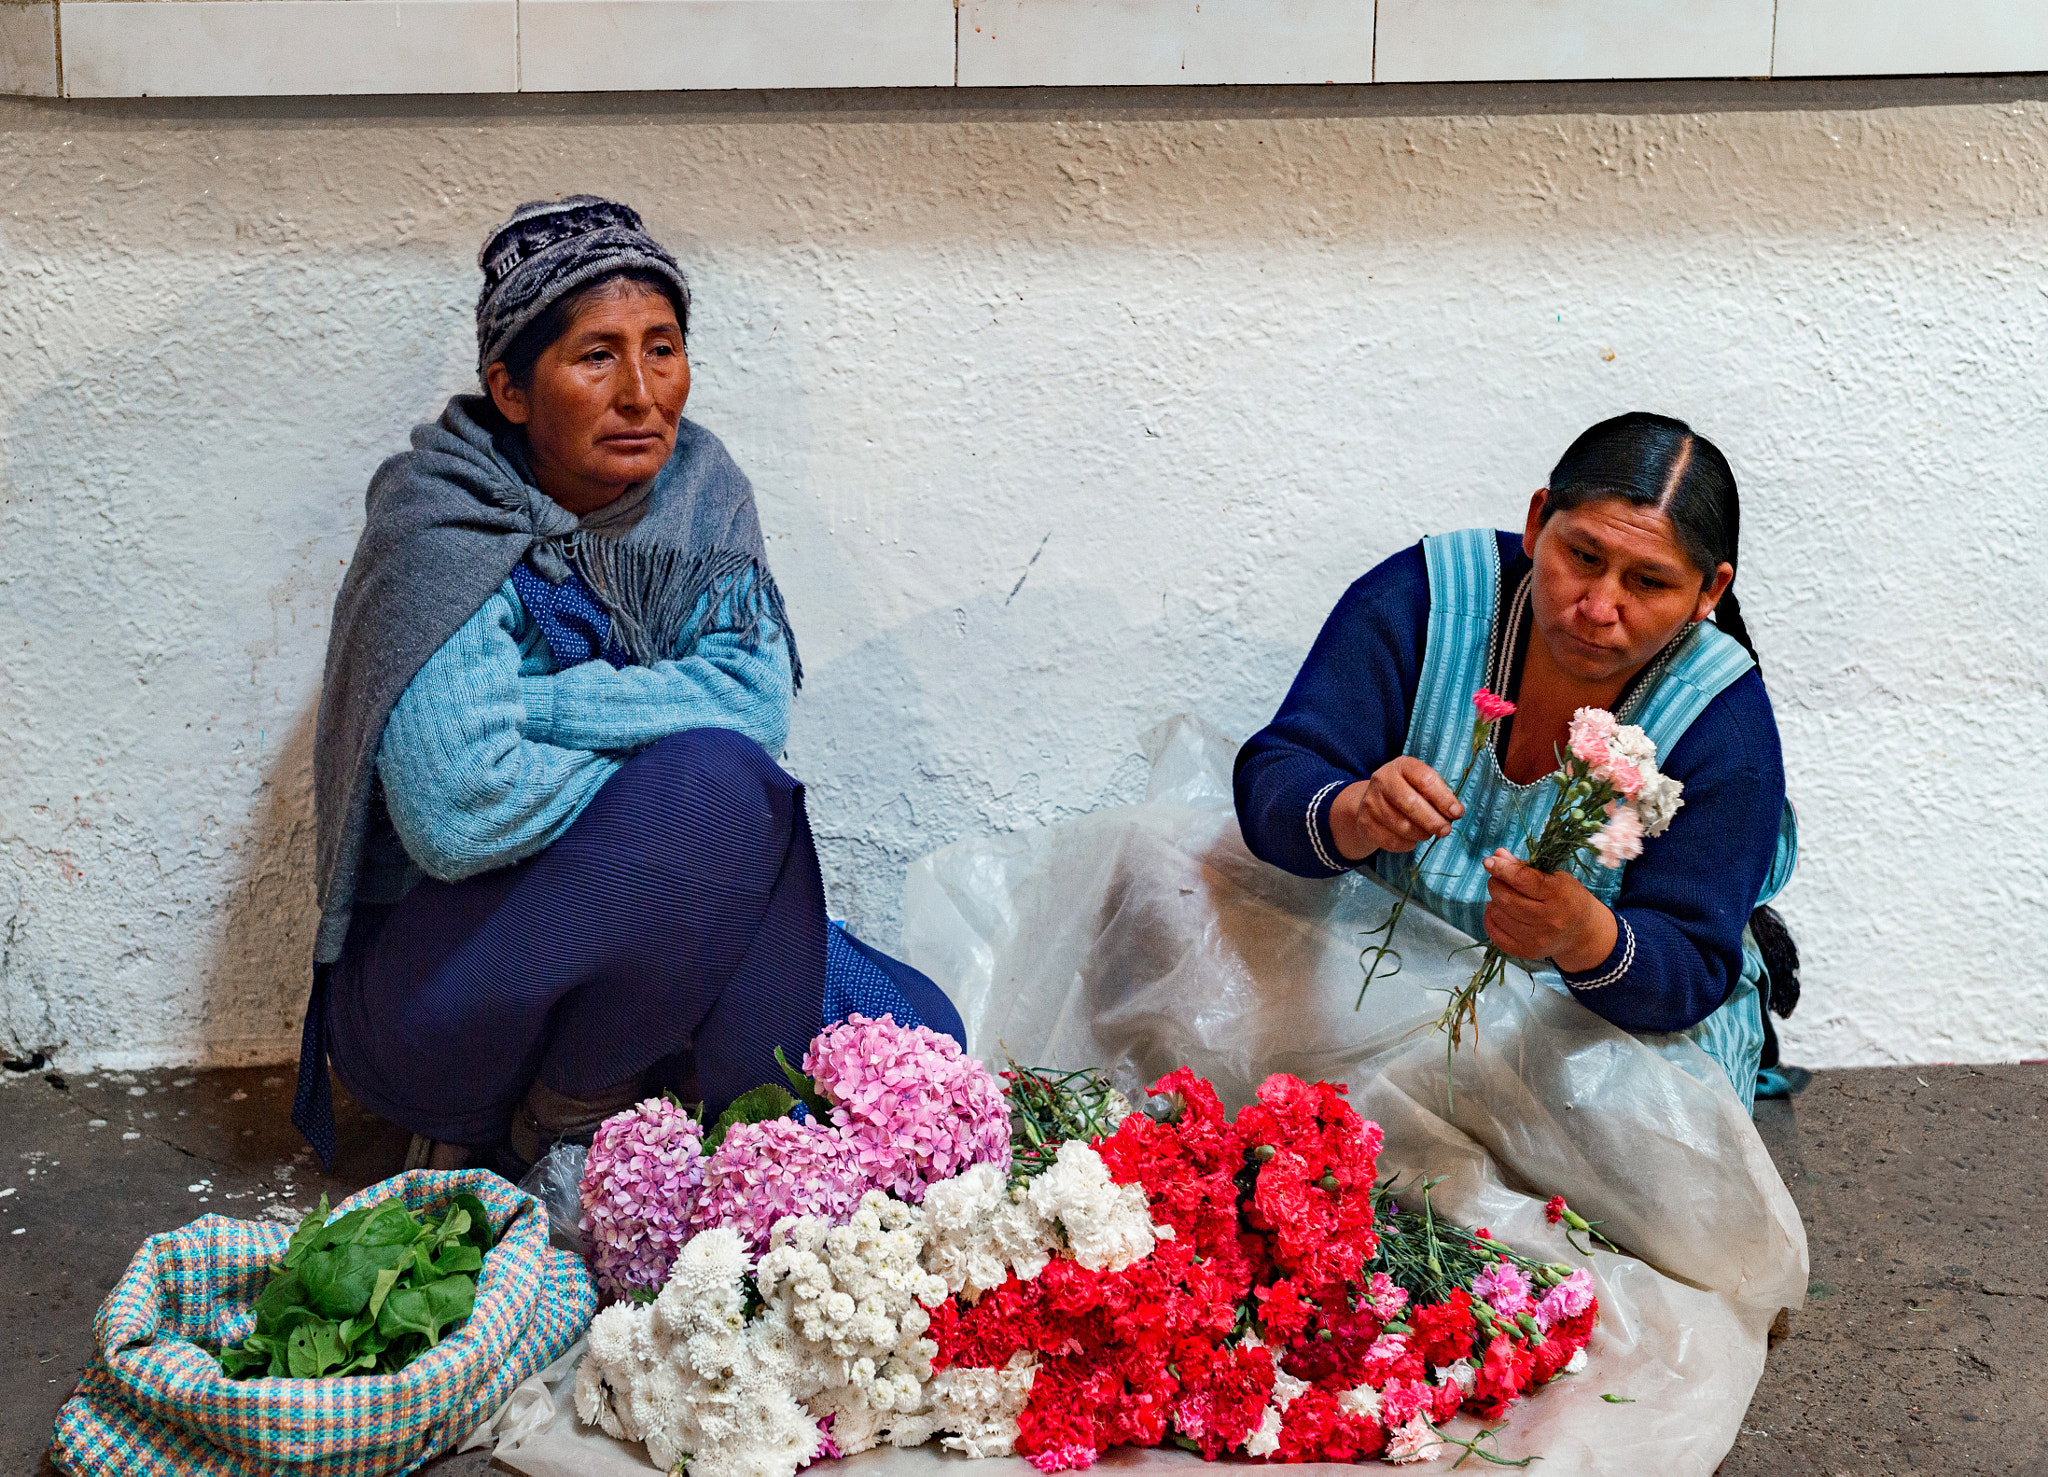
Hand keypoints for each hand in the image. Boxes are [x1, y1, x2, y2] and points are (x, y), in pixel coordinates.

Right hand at [1331, 757, 1465, 860]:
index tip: (1457, 812)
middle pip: (1412, 804)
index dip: (1444, 798)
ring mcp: (1371, 802)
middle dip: (1433, 821)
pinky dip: (1407, 844)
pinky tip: (1411, 838)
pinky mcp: (1365, 823)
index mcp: (1401, 766)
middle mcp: (1382, 780)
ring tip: (1427, 832)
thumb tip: (1454, 812)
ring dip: (1422, 834)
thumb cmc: (1407, 791)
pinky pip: (1392, 840)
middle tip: (1445, 830)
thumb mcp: (1420, 784)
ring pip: (1403, 826)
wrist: (1373, 802)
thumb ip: (1438, 794)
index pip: (1425, 780)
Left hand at [1480, 849, 1617, 971]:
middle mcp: (1549, 919)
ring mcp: (1537, 939)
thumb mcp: (1554, 876)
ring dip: (1494, 900)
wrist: (1582, 932)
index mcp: (1559, 894)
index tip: (1489, 861)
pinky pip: (1495, 934)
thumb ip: (1524, 866)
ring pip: (1498, 914)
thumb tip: (1497, 855)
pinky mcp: (1527, 952)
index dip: (1501, 868)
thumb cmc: (1567, 897)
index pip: (1522, 879)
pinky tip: (1499, 911)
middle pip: (1506, 898)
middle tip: (1498, 879)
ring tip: (1504, 895)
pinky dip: (1491, 919)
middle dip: (1495, 883)